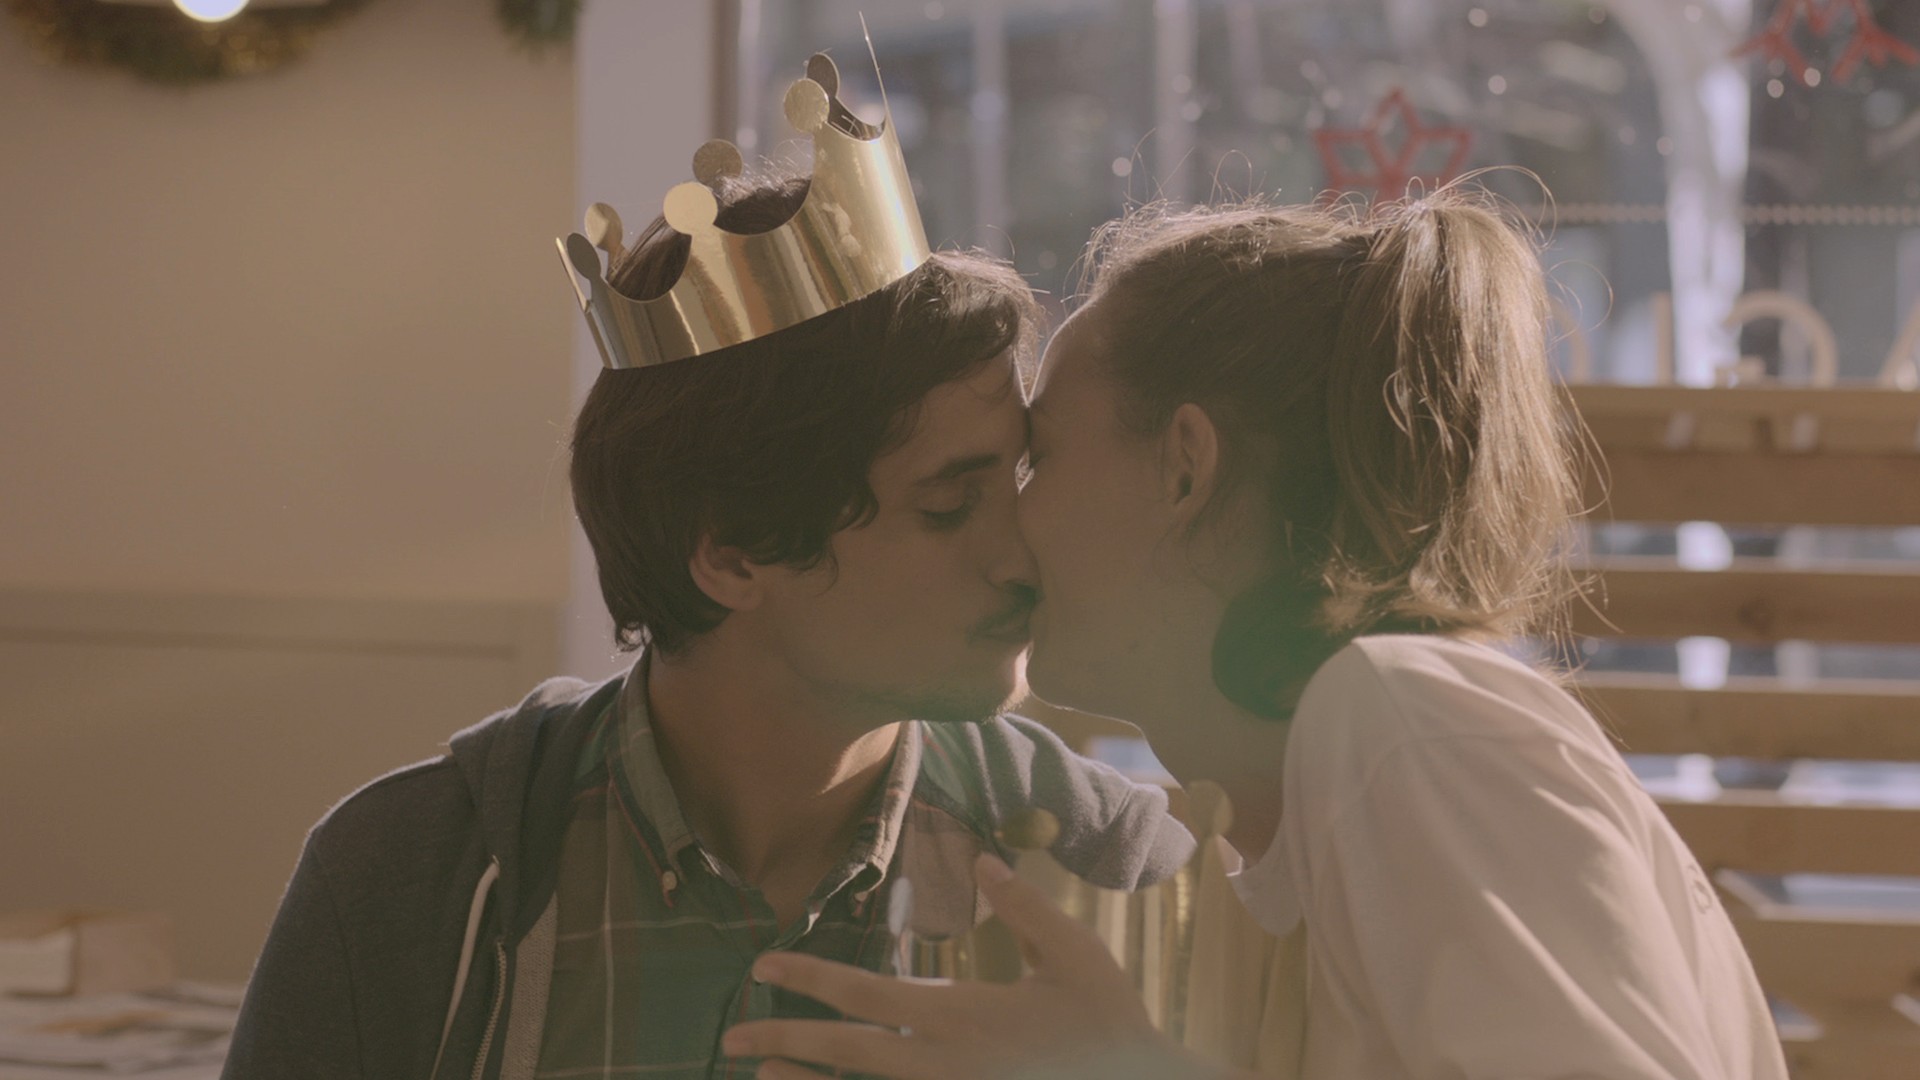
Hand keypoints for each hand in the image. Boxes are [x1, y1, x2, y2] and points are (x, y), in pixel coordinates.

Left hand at [721, 853, 1225, 1079]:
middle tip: (730, 1036)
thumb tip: (985, 860)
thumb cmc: (1110, 1024)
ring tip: (758, 1074)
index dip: (808, 976)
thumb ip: (1026, 908)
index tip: (763, 963)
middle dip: (780, 1039)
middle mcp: (939, 1064)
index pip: (863, 993)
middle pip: (842, 1052)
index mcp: (959, 1015)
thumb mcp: (1075, 956)